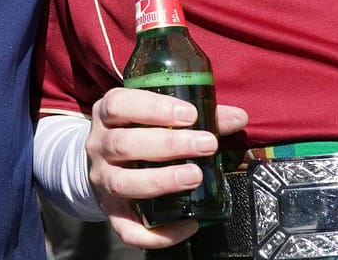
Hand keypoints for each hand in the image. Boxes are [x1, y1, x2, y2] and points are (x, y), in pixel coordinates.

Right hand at [86, 87, 247, 247]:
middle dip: (168, 144)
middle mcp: (99, 146)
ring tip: (196, 177)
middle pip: (125, 144)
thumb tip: (238, 118)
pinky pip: (128, 229)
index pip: (120, 105)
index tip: (190, 115)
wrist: (106, 162)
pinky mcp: (111, 211)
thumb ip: (198, 115)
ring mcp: (101, 180)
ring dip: (162, 180)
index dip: (154, 109)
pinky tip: (187, 224)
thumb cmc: (138, 131)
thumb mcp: (158, 115)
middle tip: (206, 144)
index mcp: (108, 115)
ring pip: (123, 183)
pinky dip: (157, 233)